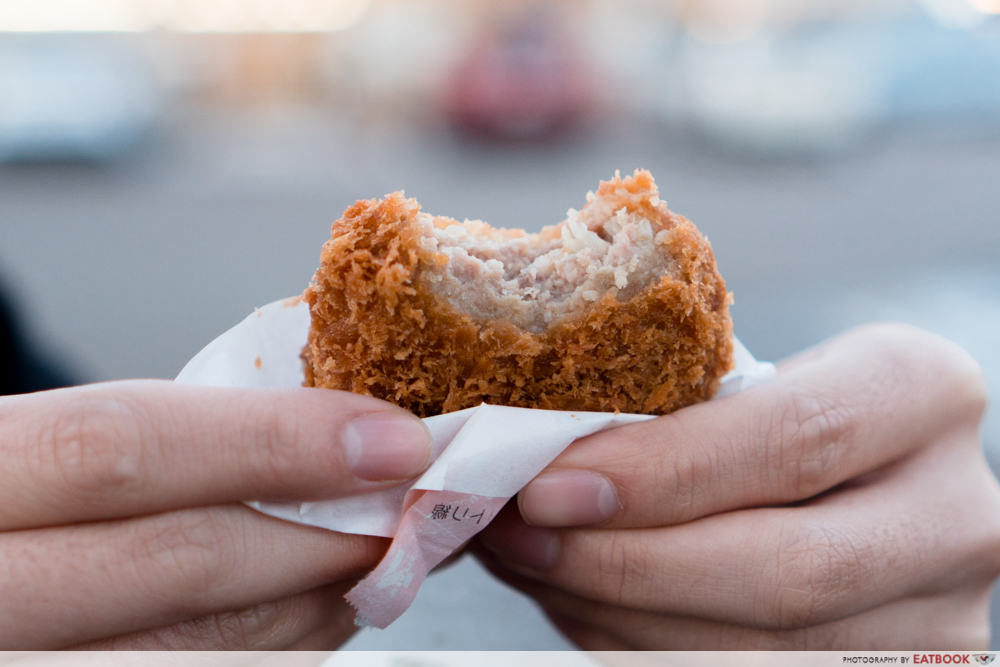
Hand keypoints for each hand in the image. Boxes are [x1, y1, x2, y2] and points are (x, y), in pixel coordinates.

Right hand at [0, 380, 431, 648]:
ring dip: (312, 601)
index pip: (118, 448)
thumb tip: (326, 431)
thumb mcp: (39, 450)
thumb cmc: (14, 504)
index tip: (390, 439)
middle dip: (319, 532)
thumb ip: (153, 443)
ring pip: (197, 647)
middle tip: (406, 510)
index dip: (274, 441)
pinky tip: (313, 617)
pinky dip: (275, 653)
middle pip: (178, 559)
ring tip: (372, 560)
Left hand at [476, 324, 999, 648]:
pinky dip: (638, 645)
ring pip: (761, 649)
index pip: (793, 439)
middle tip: (516, 536)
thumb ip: (669, 411)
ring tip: (529, 566)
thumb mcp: (751, 379)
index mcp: (918, 392)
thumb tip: (522, 456)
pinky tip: (579, 605)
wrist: (857, 480)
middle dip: (624, 564)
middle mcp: (952, 512)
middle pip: (784, 570)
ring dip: (615, 615)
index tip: (547, 487)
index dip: (663, 474)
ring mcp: (935, 615)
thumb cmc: (775, 410)